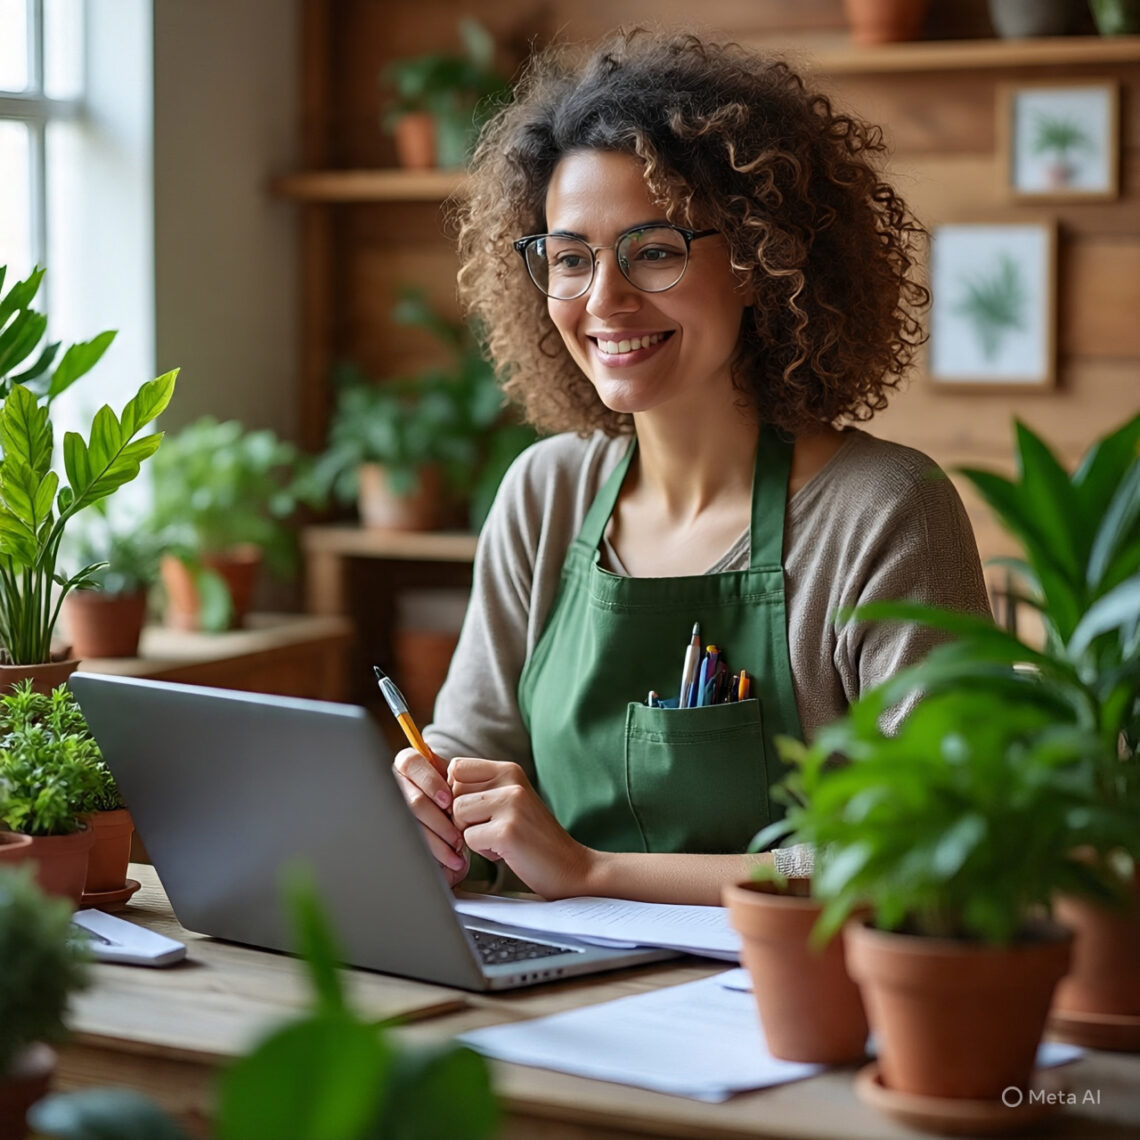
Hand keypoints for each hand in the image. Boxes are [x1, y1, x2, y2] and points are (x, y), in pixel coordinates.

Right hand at [392, 746, 468, 886]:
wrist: (442, 826)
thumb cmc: (450, 799)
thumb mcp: (453, 785)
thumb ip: (455, 780)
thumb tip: (456, 781)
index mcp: (408, 765)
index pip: (411, 763)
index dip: (430, 781)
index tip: (449, 801)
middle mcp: (395, 785)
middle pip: (412, 800)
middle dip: (438, 822)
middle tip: (458, 838)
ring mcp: (389, 810)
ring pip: (410, 826)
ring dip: (436, 844)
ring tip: (456, 857)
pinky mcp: (389, 835)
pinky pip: (406, 846)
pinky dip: (430, 859)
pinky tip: (446, 868)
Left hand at [449, 757, 594, 898]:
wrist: (569, 866)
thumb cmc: (532, 836)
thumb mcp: (509, 800)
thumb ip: (480, 788)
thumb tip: (434, 778)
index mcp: (510, 769)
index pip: (457, 767)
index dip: (455, 792)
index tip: (474, 810)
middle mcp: (511, 781)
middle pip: (453, 792)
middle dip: (463, 817)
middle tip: (491, 828)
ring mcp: (511, 804)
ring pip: (457, 815)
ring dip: (471, 834)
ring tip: (498, 839)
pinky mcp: (507, 831)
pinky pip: (468, 839)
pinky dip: (482, 851)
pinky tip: (505, 851)